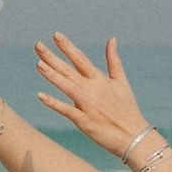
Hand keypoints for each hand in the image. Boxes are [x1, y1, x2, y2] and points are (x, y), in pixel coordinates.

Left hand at [34, 32, 148, 158]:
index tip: (55, 35)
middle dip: (52, 57)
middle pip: (68, 70)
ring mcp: (88, 105)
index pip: (80, 59)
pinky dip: (54, 103)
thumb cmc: (127, 108)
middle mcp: (92, 90)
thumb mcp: (121, 81)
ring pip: (66, 87)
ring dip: (52, 76)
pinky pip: (66, 110)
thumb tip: (112, 39)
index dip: (67, 46)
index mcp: (100, 80)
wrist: (134, 136)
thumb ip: (113, 60)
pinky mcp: (85, 121)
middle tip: (37, 45)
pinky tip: (40, 96)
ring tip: (38, 64)